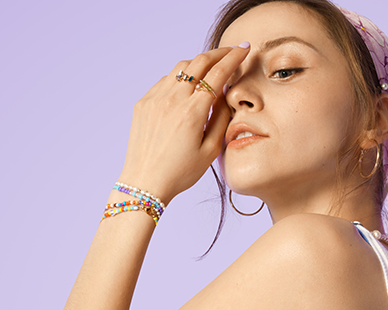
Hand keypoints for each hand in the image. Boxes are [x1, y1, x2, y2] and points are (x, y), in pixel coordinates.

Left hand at [117, 43, 250, 204]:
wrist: (145, 183)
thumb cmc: (180, 172)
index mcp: (192, 112)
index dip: (233, 58)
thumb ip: (221, 118)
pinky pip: (165, 80)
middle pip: (199, 62)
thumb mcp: (211, 150)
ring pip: (180, 67)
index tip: (244, 49)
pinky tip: (187, 86)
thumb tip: (224, 94)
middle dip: (218, 53)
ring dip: (198, 63)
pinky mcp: (143, 103)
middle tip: (230, 51)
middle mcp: (172, 100)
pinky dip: (179, 77)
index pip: (218, 73)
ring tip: (210, 68)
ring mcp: (155, 99)